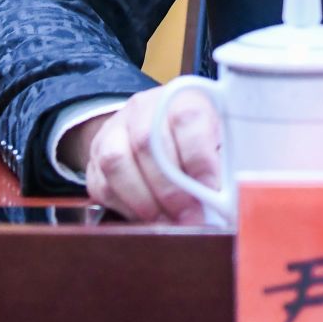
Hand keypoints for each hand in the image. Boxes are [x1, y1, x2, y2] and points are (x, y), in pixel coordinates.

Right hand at [61, 86, 222, 223]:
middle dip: (171, 190)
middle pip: (148, 143)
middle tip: (190, 219)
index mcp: (181, 97)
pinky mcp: (95, 155)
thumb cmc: (196, 138)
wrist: (154, 124)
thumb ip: (223, 163)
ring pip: (117, 161)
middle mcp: (143, 108)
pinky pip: (101, 184)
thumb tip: (227, 200)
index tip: (211, 190)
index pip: (187, 118)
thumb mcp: (218, 139)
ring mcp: (114, 129)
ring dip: (144, 201)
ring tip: (166, 224)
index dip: (199, 157)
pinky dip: (124, 207)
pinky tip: (146, 220)